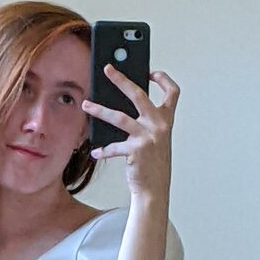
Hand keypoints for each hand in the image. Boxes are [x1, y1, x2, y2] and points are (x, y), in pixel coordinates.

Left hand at [81, 66, 178, 199]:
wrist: (154, 189)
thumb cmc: (153, 165)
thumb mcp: (156, 140)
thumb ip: (146, 123)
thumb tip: (123, 107)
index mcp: (166, 121)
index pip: (172, 92)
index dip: (163, 79)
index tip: (151, 72)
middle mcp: (159, 125)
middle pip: (138, 95)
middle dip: (121, 79)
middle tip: (107, 69)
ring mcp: (147, 137)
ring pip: (119, 117)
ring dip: (99, 110)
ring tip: (86, 105)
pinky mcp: (136, 150)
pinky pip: (114, 146)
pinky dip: (103, 150)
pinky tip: (96, 152)